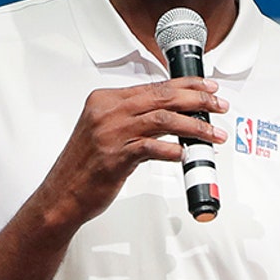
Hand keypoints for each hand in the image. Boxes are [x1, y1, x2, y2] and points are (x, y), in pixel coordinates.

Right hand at [39, 77, 228, 222]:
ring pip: (163, 120)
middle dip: (197, 101)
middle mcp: (107, 112)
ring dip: (194, 127)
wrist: (61, 194)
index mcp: (105, 100)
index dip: (186, 86)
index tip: (208, 88)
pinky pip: (150, 148)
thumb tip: (172, 113)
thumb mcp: (105, 130)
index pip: (154, 86)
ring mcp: (110, 133)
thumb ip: (133, 118)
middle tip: (218, 106)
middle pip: (162, 98)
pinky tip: (184, 154)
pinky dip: (171, 150)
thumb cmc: (85, 165)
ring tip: (213, 134)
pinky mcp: (114, 157)